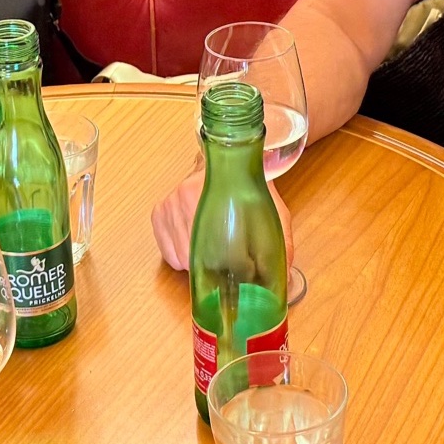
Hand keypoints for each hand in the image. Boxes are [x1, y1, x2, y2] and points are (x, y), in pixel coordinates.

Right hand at [149, 169, 293, 271]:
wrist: (232, 162)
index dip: (228, 268)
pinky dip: (181, 258)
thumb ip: (282, 246)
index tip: (240, 273)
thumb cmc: (254, 190)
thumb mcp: (277, 214)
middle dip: (212, 268)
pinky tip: (197, 247)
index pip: (214, 251)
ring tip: (214, 252)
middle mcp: (184, 197)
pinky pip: (167, 253)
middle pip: (195, 257)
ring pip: (180, 258)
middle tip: (228, 264)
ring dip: (197, 264)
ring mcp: (169, 205)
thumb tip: (284, 281)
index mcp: (213, 196)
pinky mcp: (159, 213)